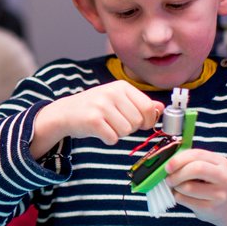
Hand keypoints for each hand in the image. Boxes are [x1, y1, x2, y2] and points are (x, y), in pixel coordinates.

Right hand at [32, 80, 162, 156]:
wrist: (65, 112)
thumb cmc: (95, 108)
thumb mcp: (118, 100)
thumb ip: (140, 103)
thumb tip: (161, 108)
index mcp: (122, 86)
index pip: (148, 108)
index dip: (147, 121)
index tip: (140, 123)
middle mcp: (112, 93)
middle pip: (138, 121)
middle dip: (130, 128)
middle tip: (116, 123)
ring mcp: (101, 105)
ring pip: (126, 131)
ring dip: (118, 134)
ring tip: (107, 125)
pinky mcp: (93, 120)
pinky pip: (112, 138)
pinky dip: (108, 139)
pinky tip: (99, 131)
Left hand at [161, 148, 226, 225]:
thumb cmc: (209, 183)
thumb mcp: (206, 168)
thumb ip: (189, 162)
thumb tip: (166, 163)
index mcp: (220, 162)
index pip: (197, 155)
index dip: (179, 159)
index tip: (167, 166)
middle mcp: (223, 177)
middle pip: (197, 169)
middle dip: (177, 173)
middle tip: (169, 178)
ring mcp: (219, 194)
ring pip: (188, 187)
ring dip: (176, 187)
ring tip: (177, 187)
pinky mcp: (211, 208)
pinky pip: (185, 200)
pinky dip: (177, 196)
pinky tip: (182, 196)